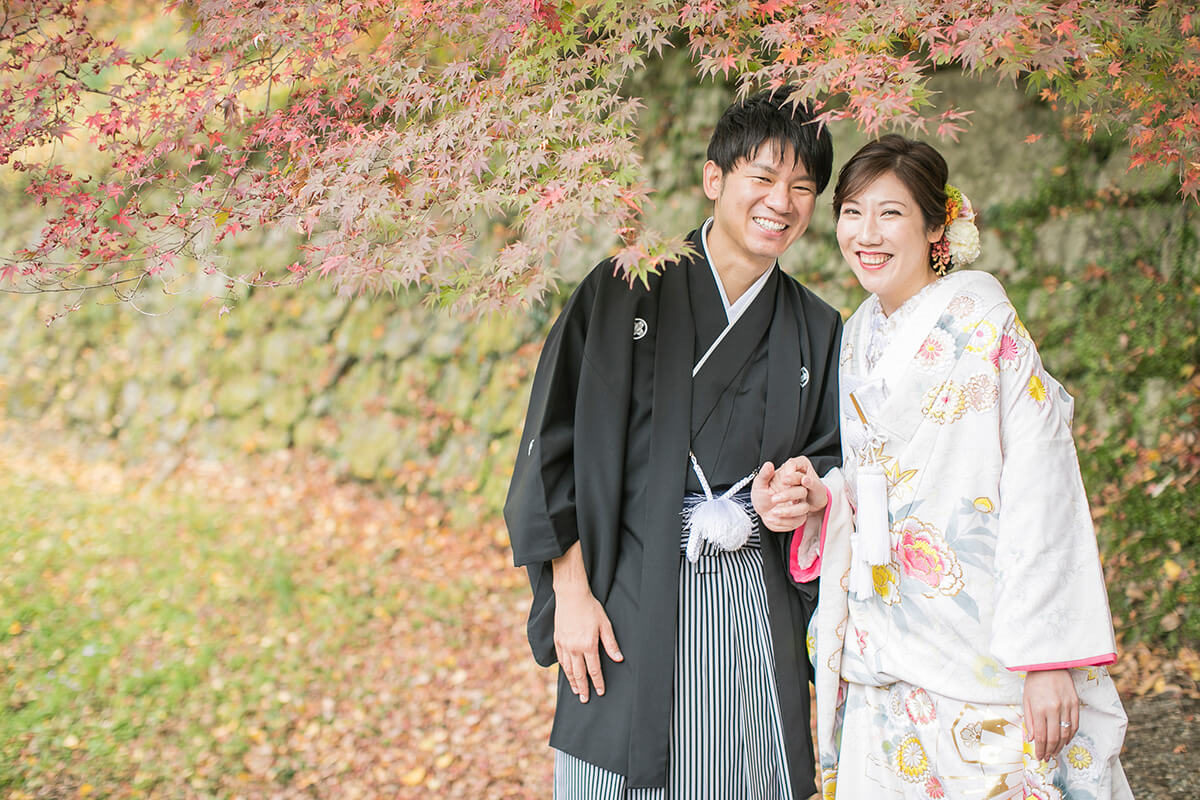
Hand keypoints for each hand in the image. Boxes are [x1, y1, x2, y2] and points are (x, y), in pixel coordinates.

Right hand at [551, 544, 622, 702]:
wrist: (571, 595)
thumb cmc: (590, 608)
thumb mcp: (605, 624)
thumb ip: (611, 644)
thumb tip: (618, 659)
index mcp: (588, 645)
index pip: (594, 670)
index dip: (598, 682)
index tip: (600, 691)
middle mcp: (574, 647)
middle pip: (579, 674)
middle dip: (583, 688)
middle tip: (585, 699)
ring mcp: (564, 644)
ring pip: (568, 669)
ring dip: (572, 682)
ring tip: (576, 691)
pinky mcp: (557, 640)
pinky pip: (560, 659)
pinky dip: (564, 669)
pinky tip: (567, 674)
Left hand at [752, 457, 825, 531]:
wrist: (761, 512)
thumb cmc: (762, 495)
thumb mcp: (759, 484)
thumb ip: (764, 475)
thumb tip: (768, 464)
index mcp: (790, 481)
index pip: (799, 476)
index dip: (793, 478)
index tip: (783, 480)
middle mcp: (797, 492)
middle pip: (802, 492)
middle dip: (788, 495)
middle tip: (773, 498)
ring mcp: (799, 505)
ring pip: (803, 508)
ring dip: (788, 511)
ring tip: (773, 512)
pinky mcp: (798, 518)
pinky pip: (797, 520)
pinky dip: (784, 521)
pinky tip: (772, 518)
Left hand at [1023, 669, 1078, 760]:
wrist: (1049, 664)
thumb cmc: (1034, 681)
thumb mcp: (1026, 700)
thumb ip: (1028, 721)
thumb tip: (1031, 739)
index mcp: (1039, 709)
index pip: (1041, 736)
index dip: (1041, 749)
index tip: (1040, 756)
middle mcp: (1053, 709)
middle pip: (1054, 738)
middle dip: (1050, 750)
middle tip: (1047, 757)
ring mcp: (1066, 706)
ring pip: (1066, 733)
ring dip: (1061, 746)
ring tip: (1055, 752)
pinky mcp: (1075, 703)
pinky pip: (1075, 724)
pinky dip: (1071, 735)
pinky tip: (1066, 740)